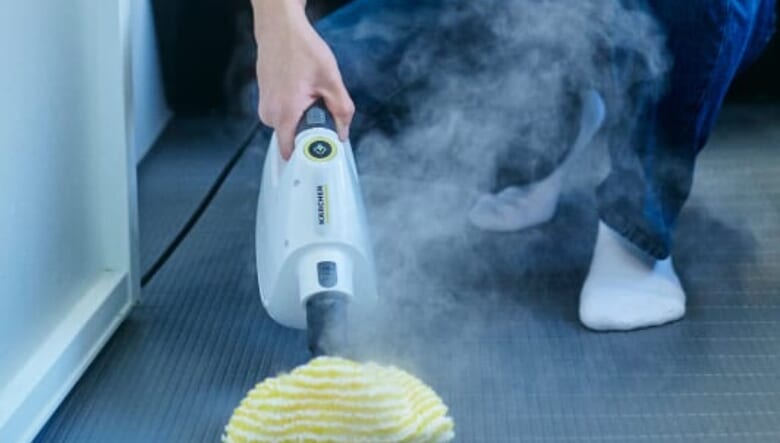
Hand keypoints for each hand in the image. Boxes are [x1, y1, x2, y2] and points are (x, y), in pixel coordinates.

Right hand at [253, 2, 353, 158]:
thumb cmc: (301, 49)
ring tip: (311, 98)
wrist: (280, 28)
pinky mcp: (264, 99)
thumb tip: (343, 133)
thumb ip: (342, 110)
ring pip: (287, 127)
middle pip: (291, 139)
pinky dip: (294, 110)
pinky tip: (302, 92)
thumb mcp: (331, 80)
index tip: (319, 161)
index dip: (306, 159)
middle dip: (309, 134)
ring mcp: (264, 106)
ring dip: (301, 120)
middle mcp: (270, 113)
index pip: (289, 152)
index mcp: (285, 113)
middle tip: (323, 118)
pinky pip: (281, 115)